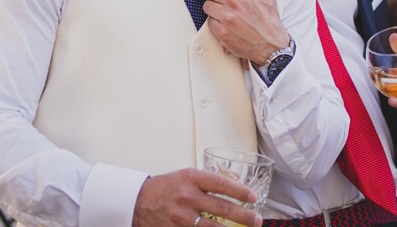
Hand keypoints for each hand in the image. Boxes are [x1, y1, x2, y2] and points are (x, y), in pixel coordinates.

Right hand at [132, 168, 260, 226]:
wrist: (138, 201)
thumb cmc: (167, 187)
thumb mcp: (186, 176)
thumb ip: (209, 180)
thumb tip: (237, 182)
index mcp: (190, 178)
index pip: (220, 184)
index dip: (239, 191)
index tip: (253, 197)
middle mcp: (186, 196)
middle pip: (221, 208)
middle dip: (243, 216)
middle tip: (257, 220)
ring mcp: (181, 216)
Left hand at [194, 0, 288, 65]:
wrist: (272, 45)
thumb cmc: (270, 17)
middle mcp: (234, 0)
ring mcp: (227, 16)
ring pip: (206, 5)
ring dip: (213, 8)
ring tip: (227, 13)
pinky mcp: (222, 32)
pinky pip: (209, 22)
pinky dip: (216, 23)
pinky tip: (228, 25)